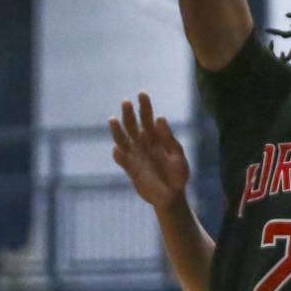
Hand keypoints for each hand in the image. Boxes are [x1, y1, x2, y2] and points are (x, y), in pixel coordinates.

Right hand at [111, 94, 191, 210]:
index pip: (147, 117)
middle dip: (129, 113)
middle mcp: (142, 143)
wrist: (173, 196)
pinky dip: (118, 154)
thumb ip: (168, 138)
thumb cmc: (178, 174)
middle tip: (126, 102)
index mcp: (155, 137)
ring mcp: (135, 155)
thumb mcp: (177, 155)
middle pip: (132, 124)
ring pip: (122, 139)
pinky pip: (121, 159)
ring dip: (117, 130)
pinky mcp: (130, 169)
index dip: (144, 105)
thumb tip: (160, 118)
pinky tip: (118, 149)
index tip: (142, 94)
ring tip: (113, 120)